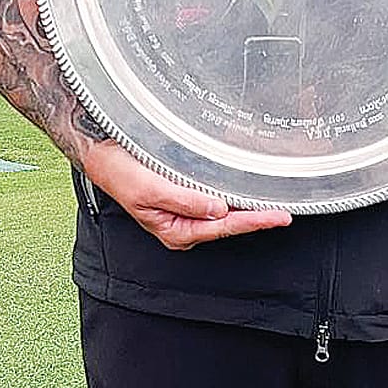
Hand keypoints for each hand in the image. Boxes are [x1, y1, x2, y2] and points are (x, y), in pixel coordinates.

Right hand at [83, 138, 290, 250]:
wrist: (104, 156)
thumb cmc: (121, 174)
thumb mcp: (150, 189)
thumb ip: (185, 200)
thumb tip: (217, 210)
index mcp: (176, 230)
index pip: (222, 228)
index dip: (252, 222)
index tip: (276, 218)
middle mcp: (184, 224)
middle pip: (228, 224)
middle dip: (255, 218)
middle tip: (283, 213)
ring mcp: (185, 210)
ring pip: (223, 212)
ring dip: (246, 206)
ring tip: (272, 204)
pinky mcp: (185, 194)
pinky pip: (214, 196)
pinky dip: (232, 194)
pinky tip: (245, 189)